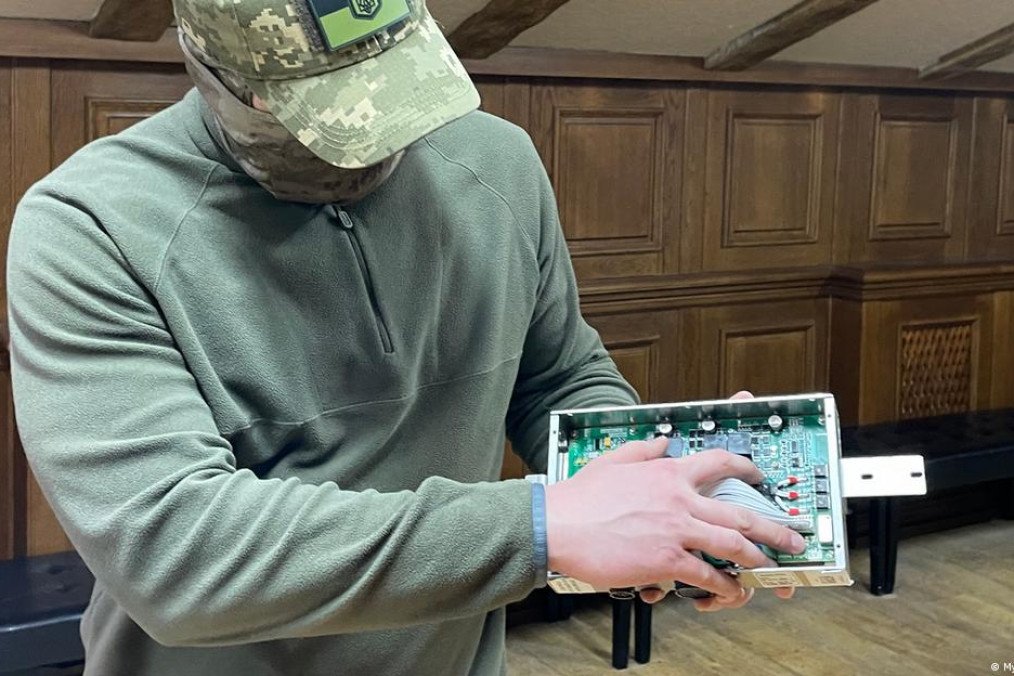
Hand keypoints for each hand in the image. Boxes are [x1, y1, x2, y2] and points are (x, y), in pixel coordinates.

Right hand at [545, 433, 805, 607]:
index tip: (758, 477)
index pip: (719, 463)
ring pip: (733, 546)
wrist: (558, 524)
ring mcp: (676, 529)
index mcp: (667, 473)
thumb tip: (661, 442)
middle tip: (791, 537)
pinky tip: (730, 591)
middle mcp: (679, 498)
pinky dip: (723, 585)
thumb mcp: (613, 460)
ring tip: (770, 568)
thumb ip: (642, 450)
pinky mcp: (666, 559)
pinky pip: (707, 575)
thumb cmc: (579, 498)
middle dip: (774, 528)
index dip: (746, 469)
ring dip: (758, 560)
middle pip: (740, 513)